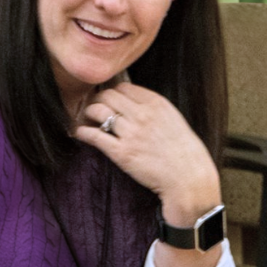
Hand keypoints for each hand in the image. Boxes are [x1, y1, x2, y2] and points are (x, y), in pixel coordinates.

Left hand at [73, 83, 220, 225]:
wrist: (188, 179)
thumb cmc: (185, 153)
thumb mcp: (174, 120)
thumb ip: (154, 110)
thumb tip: (133, 104)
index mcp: (157, 104)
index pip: (124, 87)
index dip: (112, 93)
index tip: (108, 100)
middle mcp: (142, 114)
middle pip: (107, 95)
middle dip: (97, 100)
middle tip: (93, 109)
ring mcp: (131, 133)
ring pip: (97, 111)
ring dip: (87, 114)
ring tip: (85, 120)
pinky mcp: (121, 153)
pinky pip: (94, 135)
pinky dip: (81, 132)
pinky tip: (78, 133)